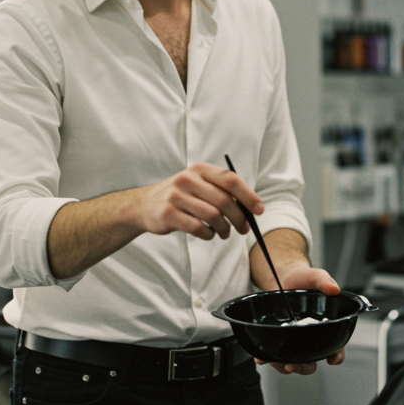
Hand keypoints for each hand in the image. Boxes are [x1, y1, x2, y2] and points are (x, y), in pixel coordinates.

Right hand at [136, 163, 263, 240]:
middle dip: (239, 218)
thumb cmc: (181, 197)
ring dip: (224, 229)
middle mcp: (187, 179)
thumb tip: (251, 208)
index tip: (259, 210)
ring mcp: (176, 196)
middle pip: (224, 200)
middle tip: (243, 229)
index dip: (248, 195)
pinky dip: (208, 235)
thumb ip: (221, 192)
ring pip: (213, 216)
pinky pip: (198, 228)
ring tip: (224, 233)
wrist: (144, 205)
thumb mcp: (199, 186)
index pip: (230, 179)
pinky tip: (208, 235)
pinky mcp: (168, 213)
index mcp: (200, 170)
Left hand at [256, 264, 345, 375]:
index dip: (336, 355)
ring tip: (277, 362)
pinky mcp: (277, 339)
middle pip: (311, 362)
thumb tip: (333, 289)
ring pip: (292, 362)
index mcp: (324, 327)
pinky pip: (273, 354)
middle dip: (304, 368)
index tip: (332, 359)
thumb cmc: (302, 279)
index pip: (336, 346)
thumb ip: (324, 281)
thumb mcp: (315, 277)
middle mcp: (309, 338)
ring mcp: (292, 340)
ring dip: (284, 367)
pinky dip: (267, 359)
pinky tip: (262, 358)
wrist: (282, 277)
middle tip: (294, 366)